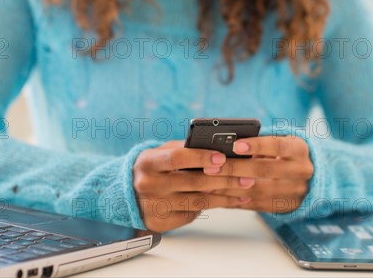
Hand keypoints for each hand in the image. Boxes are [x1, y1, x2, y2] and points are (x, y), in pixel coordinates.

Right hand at [133, 141, 252, 231]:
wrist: (126, 194)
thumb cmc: (152, 168)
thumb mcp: (160, 153)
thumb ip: (184, 149)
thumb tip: (218, 149)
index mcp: (148, 162)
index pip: (178, 158)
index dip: (201, 157)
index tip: (222, 157)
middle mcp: (149, 185)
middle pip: (193, 182)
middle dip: (224, 179)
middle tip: (246, 177)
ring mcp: (154, 206)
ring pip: (197, 202)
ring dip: (224, 197)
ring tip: (242, 191)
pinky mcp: (160, 223)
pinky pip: (191, 214)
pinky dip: (209, 206)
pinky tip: (224, 201)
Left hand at [205, 135, 312, 212]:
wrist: (310, 179)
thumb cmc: (284, 154)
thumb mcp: (281, 143)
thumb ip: (259, 142)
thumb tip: (226, 145)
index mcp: (299, 150)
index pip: (278, 146)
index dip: (256, 145)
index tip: (235, 145)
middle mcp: (300, 172)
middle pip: (265, 170)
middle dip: (235, 168)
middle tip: (211, 166)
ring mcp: (293, 192)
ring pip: (258, 191)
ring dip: (229, 188)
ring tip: (208, 183)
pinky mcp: (282, 208)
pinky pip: (254, 205)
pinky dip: (234, 200)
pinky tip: (217, 196)